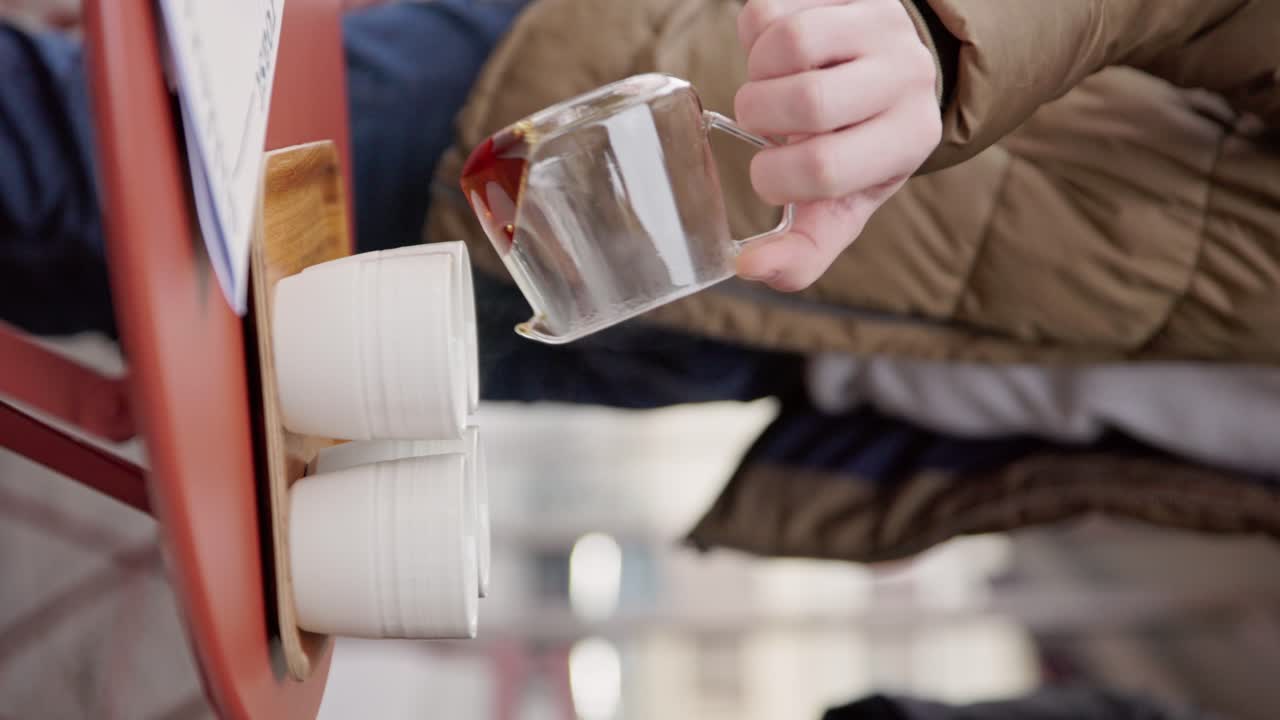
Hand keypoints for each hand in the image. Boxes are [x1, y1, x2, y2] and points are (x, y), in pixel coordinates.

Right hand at [733, 0, 941, 290]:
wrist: (892, 71)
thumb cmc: (856, 149)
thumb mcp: (843, 204)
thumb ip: (802, 251)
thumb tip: (747, 269)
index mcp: (908, 139)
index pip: (825, 168)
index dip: (776, 176)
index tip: (770, 173)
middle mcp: (907, 76)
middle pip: (807, 102)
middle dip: (759, 118)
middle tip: (764, 125)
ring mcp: (880, 22)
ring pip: (788, 44)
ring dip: (755, 73)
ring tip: (771, 87)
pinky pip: (771, 9)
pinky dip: (752, 37)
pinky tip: (773, 56)